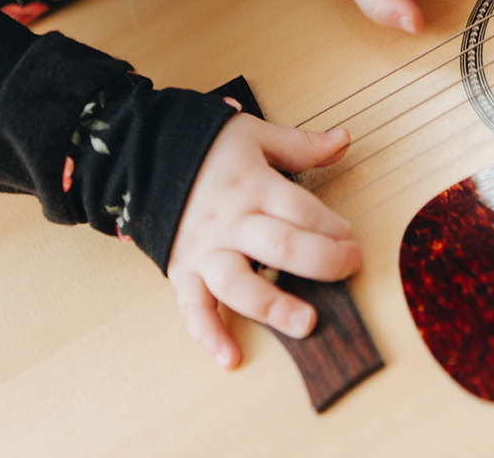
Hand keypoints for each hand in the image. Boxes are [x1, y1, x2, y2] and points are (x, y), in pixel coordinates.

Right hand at [167, 112, 359, 369]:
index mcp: (253, 186)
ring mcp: (207, 250)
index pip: (301, 209)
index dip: (332, 225)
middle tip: (350, 268)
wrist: (143, 155)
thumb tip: (345, 138)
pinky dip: (209, 335)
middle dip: (322, 261)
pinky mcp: (184, 272)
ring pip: (240, 283)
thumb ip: (302, 144)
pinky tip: (230, 358)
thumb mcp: (256, 135)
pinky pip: (194, 308)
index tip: (349, 237)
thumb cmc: (206, 148)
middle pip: (281, 245)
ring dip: (274, 305)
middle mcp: (231, 221)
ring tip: (306, 323)